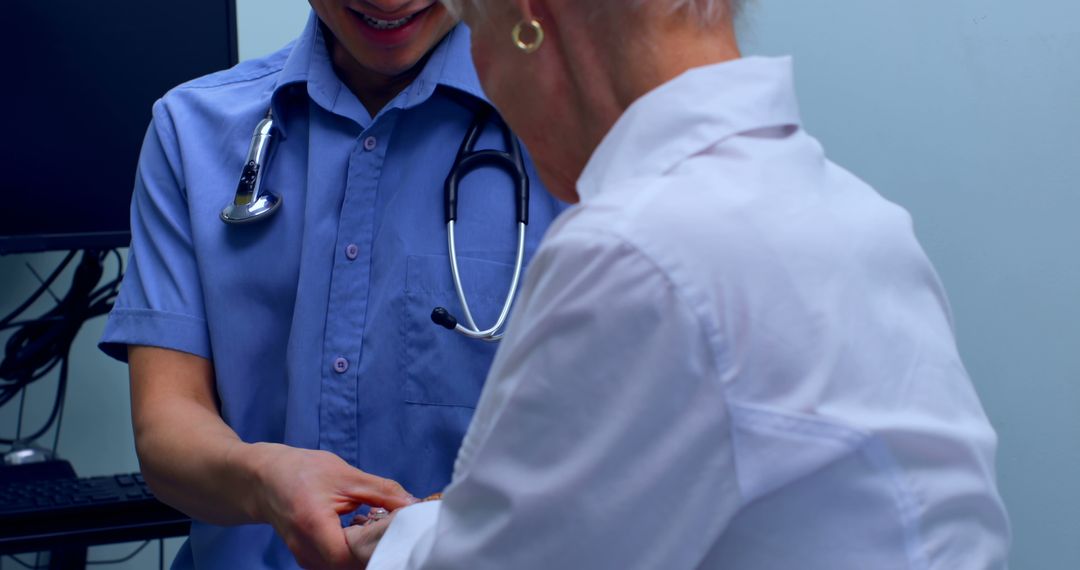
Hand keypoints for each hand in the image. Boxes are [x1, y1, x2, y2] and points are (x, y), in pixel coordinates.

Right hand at [243, 443, 414, 568]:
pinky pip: (337, 563)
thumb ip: (382, 491)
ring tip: (378, 526)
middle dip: (378, 548)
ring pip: (346, 567)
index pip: (354, 556)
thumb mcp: (346, 475)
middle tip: (397, 527)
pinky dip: (354, 551)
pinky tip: (363, 531)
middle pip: (352, 566)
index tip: (400, 527)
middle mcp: (305, 550)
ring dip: (366, 551)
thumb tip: (413, 504)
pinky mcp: (309, 559)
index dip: (380, 546)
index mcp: (313, 526)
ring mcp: (305, 558)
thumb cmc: (301, 471)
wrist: (264, 479)